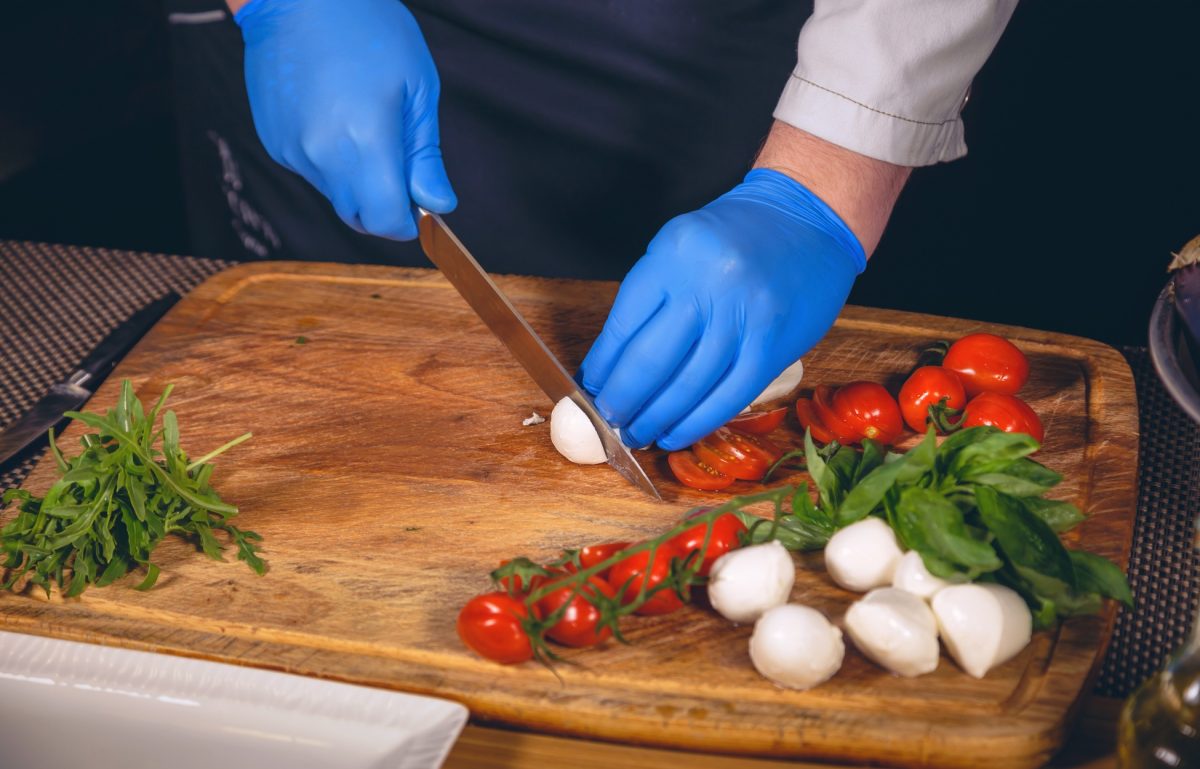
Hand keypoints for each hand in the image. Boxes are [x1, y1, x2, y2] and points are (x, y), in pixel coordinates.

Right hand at [235, 0, 454, 239]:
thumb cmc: (368, 28)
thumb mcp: (416, 88)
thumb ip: (424, 156)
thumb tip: (438, 204)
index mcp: (364, 143)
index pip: (385, 221)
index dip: (407, 220)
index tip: (418, 203)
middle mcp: (322, 156)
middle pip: (358, 215)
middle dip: (382, 204)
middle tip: (397, 161)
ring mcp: (292, 151)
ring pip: (335, 194)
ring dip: (356, 179)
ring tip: (362, 122)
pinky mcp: (275, 143)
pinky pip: (312, 171)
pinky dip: (329, 160)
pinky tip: (334, 115)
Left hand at [579, 169, 865, 449]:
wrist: (809, 220)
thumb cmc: (737, 235)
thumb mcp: (681, 244)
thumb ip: (651, 296)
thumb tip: (613, 363)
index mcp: (674, 254)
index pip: (624, 326)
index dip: (602, 368)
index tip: (589, 391)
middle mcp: (708, 286)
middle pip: (650, 362)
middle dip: (621, 402)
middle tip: (608, 422)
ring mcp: (744, 319)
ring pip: (687, 387)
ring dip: (655, 420)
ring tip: (637, 436)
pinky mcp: (773, 347)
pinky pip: (728, 397)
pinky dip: (696, 423)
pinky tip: (675, 435)